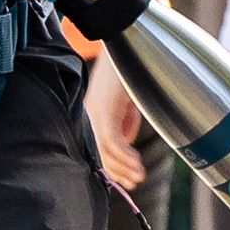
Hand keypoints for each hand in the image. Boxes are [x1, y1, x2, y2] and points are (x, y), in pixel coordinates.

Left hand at [83, 54, 150, 193]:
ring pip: (106, 151)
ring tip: (140, 175)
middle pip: (100, 154)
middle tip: (134, 183)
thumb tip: (126, 143)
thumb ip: (124, 122)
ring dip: (125, 166)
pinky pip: (112, 141)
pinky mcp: (103, 111)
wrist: (124, 46)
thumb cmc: (127, 71)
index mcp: (93, 115)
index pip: (99, 149)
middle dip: (119, 172)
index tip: (128, 179)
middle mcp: (90, 117)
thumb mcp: (126, 104)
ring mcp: (94, 114)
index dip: (113, 167)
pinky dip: (125, 154)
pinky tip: (138, 161)